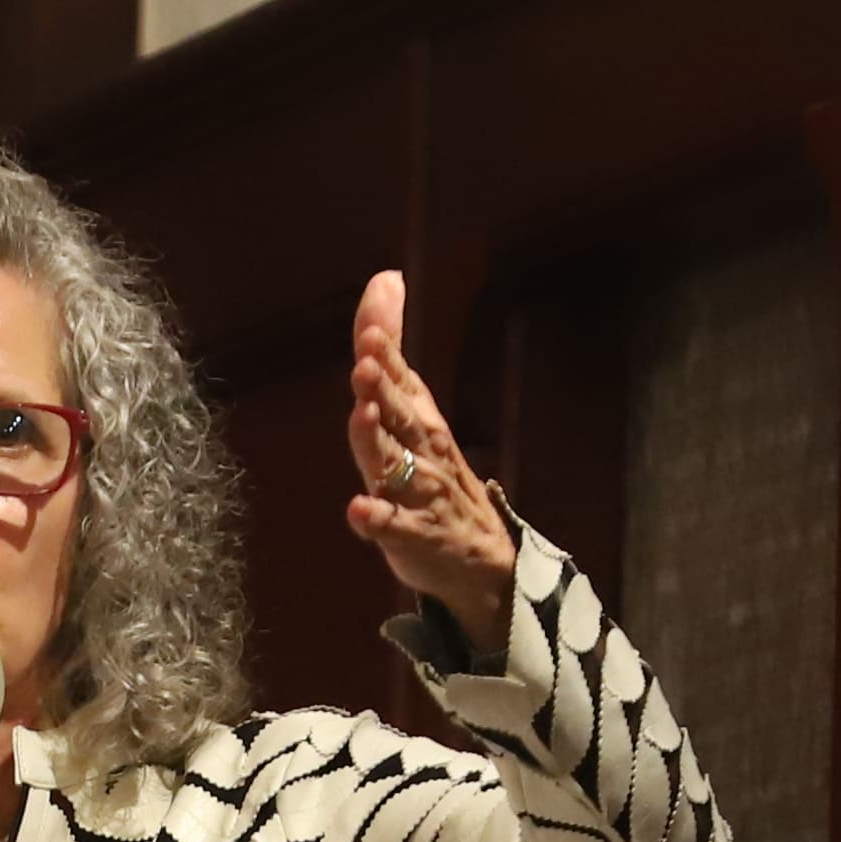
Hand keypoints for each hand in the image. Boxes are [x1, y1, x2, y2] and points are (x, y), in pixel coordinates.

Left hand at [340, 269, 517, 634]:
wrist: (482, 561)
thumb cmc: (436, 477)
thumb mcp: (413, 412)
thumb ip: (392, 354)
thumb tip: (386, 280)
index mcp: (420, 420)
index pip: (402, 380)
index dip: (387, 356)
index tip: (375, 328)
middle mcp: (421, 451)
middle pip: (400, 415)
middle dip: (384, 387)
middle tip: (368, 361)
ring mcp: (418, 494)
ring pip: (396, 464)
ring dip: (378, 440)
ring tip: (362, 414)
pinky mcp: (412, 536)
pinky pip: (393, 526)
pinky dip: (376, 518)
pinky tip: (358, 509)